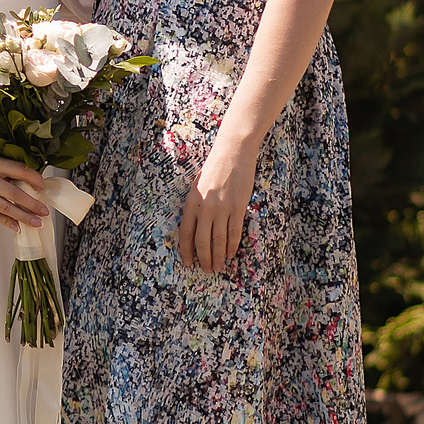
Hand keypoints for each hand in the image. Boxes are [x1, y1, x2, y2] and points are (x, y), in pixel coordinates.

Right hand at [0, 144, 50, 229]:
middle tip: (45, 211)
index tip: (43, 186)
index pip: (21, 171)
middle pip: (16, 194)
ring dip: (23, 216)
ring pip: (6, 207)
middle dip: (33, 204)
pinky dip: (5, 221)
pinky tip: (15, 226)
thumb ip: (3, 167)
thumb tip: (23, 179)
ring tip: (36, 222)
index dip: (35, 180)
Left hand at [177, 140, 256, 273]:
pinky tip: (230, 254)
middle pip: (202, 241)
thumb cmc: (214, 166)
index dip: (186, 251)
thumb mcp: (197, 185)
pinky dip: (231, 246)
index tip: (188, 263)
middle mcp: (204, 208)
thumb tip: (196, 226)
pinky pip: (233, 232)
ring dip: (218, 257)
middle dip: (203, 259)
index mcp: (191, 202)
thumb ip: (196, 205)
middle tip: (207, 271)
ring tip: (218, 267)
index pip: (185, 233)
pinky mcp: (237, 207)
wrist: (233, 152)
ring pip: (218, 240)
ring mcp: (221, 208)